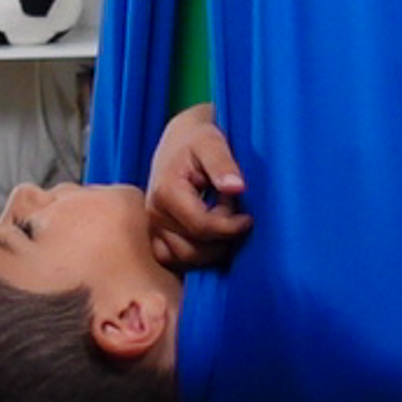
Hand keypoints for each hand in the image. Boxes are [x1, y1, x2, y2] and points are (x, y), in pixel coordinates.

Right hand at [146, 104, 252, 270]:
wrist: (179, 141)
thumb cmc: (197, 140)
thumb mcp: (212, 142)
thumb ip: (223, 164)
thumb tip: (237, 188)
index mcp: (166, 192)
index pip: (202, 227)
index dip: (230, 227)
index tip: (248, 218)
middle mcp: (154, 214)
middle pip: (193, 249)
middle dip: (221, 237)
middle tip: (233, 213)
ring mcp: (152, 227)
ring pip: (185, 259)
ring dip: (211, 248)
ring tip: (222, 220)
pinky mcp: (156, 236)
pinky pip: (175, 260)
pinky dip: (197, 255)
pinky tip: (212, 235)